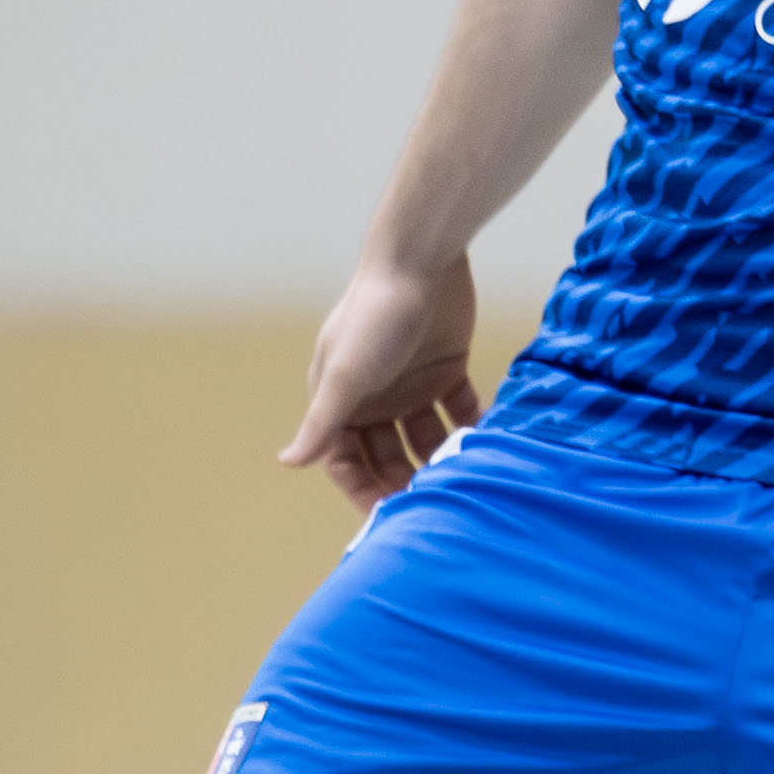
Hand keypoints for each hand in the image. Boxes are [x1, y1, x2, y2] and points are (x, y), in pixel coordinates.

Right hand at [281, 254, 483, 512]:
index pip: (346, 460)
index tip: (388, 513)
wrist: (420, 260)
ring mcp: (411, 384)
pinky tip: (486, 442)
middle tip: (431, 500)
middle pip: (387, 455)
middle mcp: (374, 397)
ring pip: (425, 437)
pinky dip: (472, 425)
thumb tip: (287, 462)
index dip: (364, 488)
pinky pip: (460, 409)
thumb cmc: (374, 317)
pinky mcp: (447, 368)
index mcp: (340, 400)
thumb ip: (322, 423)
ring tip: (460, 473)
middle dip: (405, 478)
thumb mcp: (345, 376)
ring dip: (440, 456)